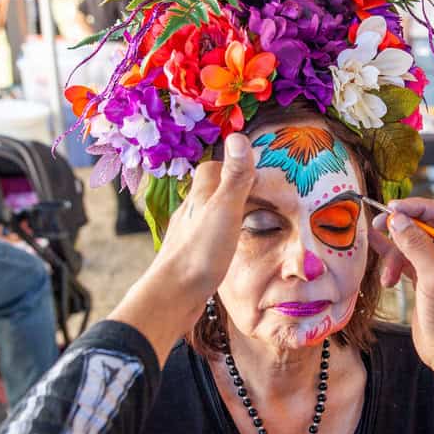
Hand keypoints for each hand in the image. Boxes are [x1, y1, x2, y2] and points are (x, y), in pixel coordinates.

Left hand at [110, 134, 255, 360]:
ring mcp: (187, 233)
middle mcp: (190, 210)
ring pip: (208, 214)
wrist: (172, 297)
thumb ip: (235, 177)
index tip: (258, 174)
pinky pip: (207, 236)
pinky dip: (222, 235)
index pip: (213, 168)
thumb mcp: (225, 210)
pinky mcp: (188, 255)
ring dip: (228, 212)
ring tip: (251, 220)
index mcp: (200, 195)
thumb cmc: (200, 253)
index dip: (233, 166)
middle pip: (211, 190)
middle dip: (233, 189)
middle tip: (261, 198)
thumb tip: (238, 136)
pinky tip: (230, 247)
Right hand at [368, 198, 433, 377]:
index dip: (416, 208)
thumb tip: (398, 220)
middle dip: (400, 228)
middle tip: (378, 226)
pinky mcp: (426, 282)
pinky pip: (407, 262)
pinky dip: (393, 263)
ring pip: (411, 245)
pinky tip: (384, 270)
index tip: (393, 208)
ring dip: (394, 253)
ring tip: (386, 274)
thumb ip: (417, 246)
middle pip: (424, 226)